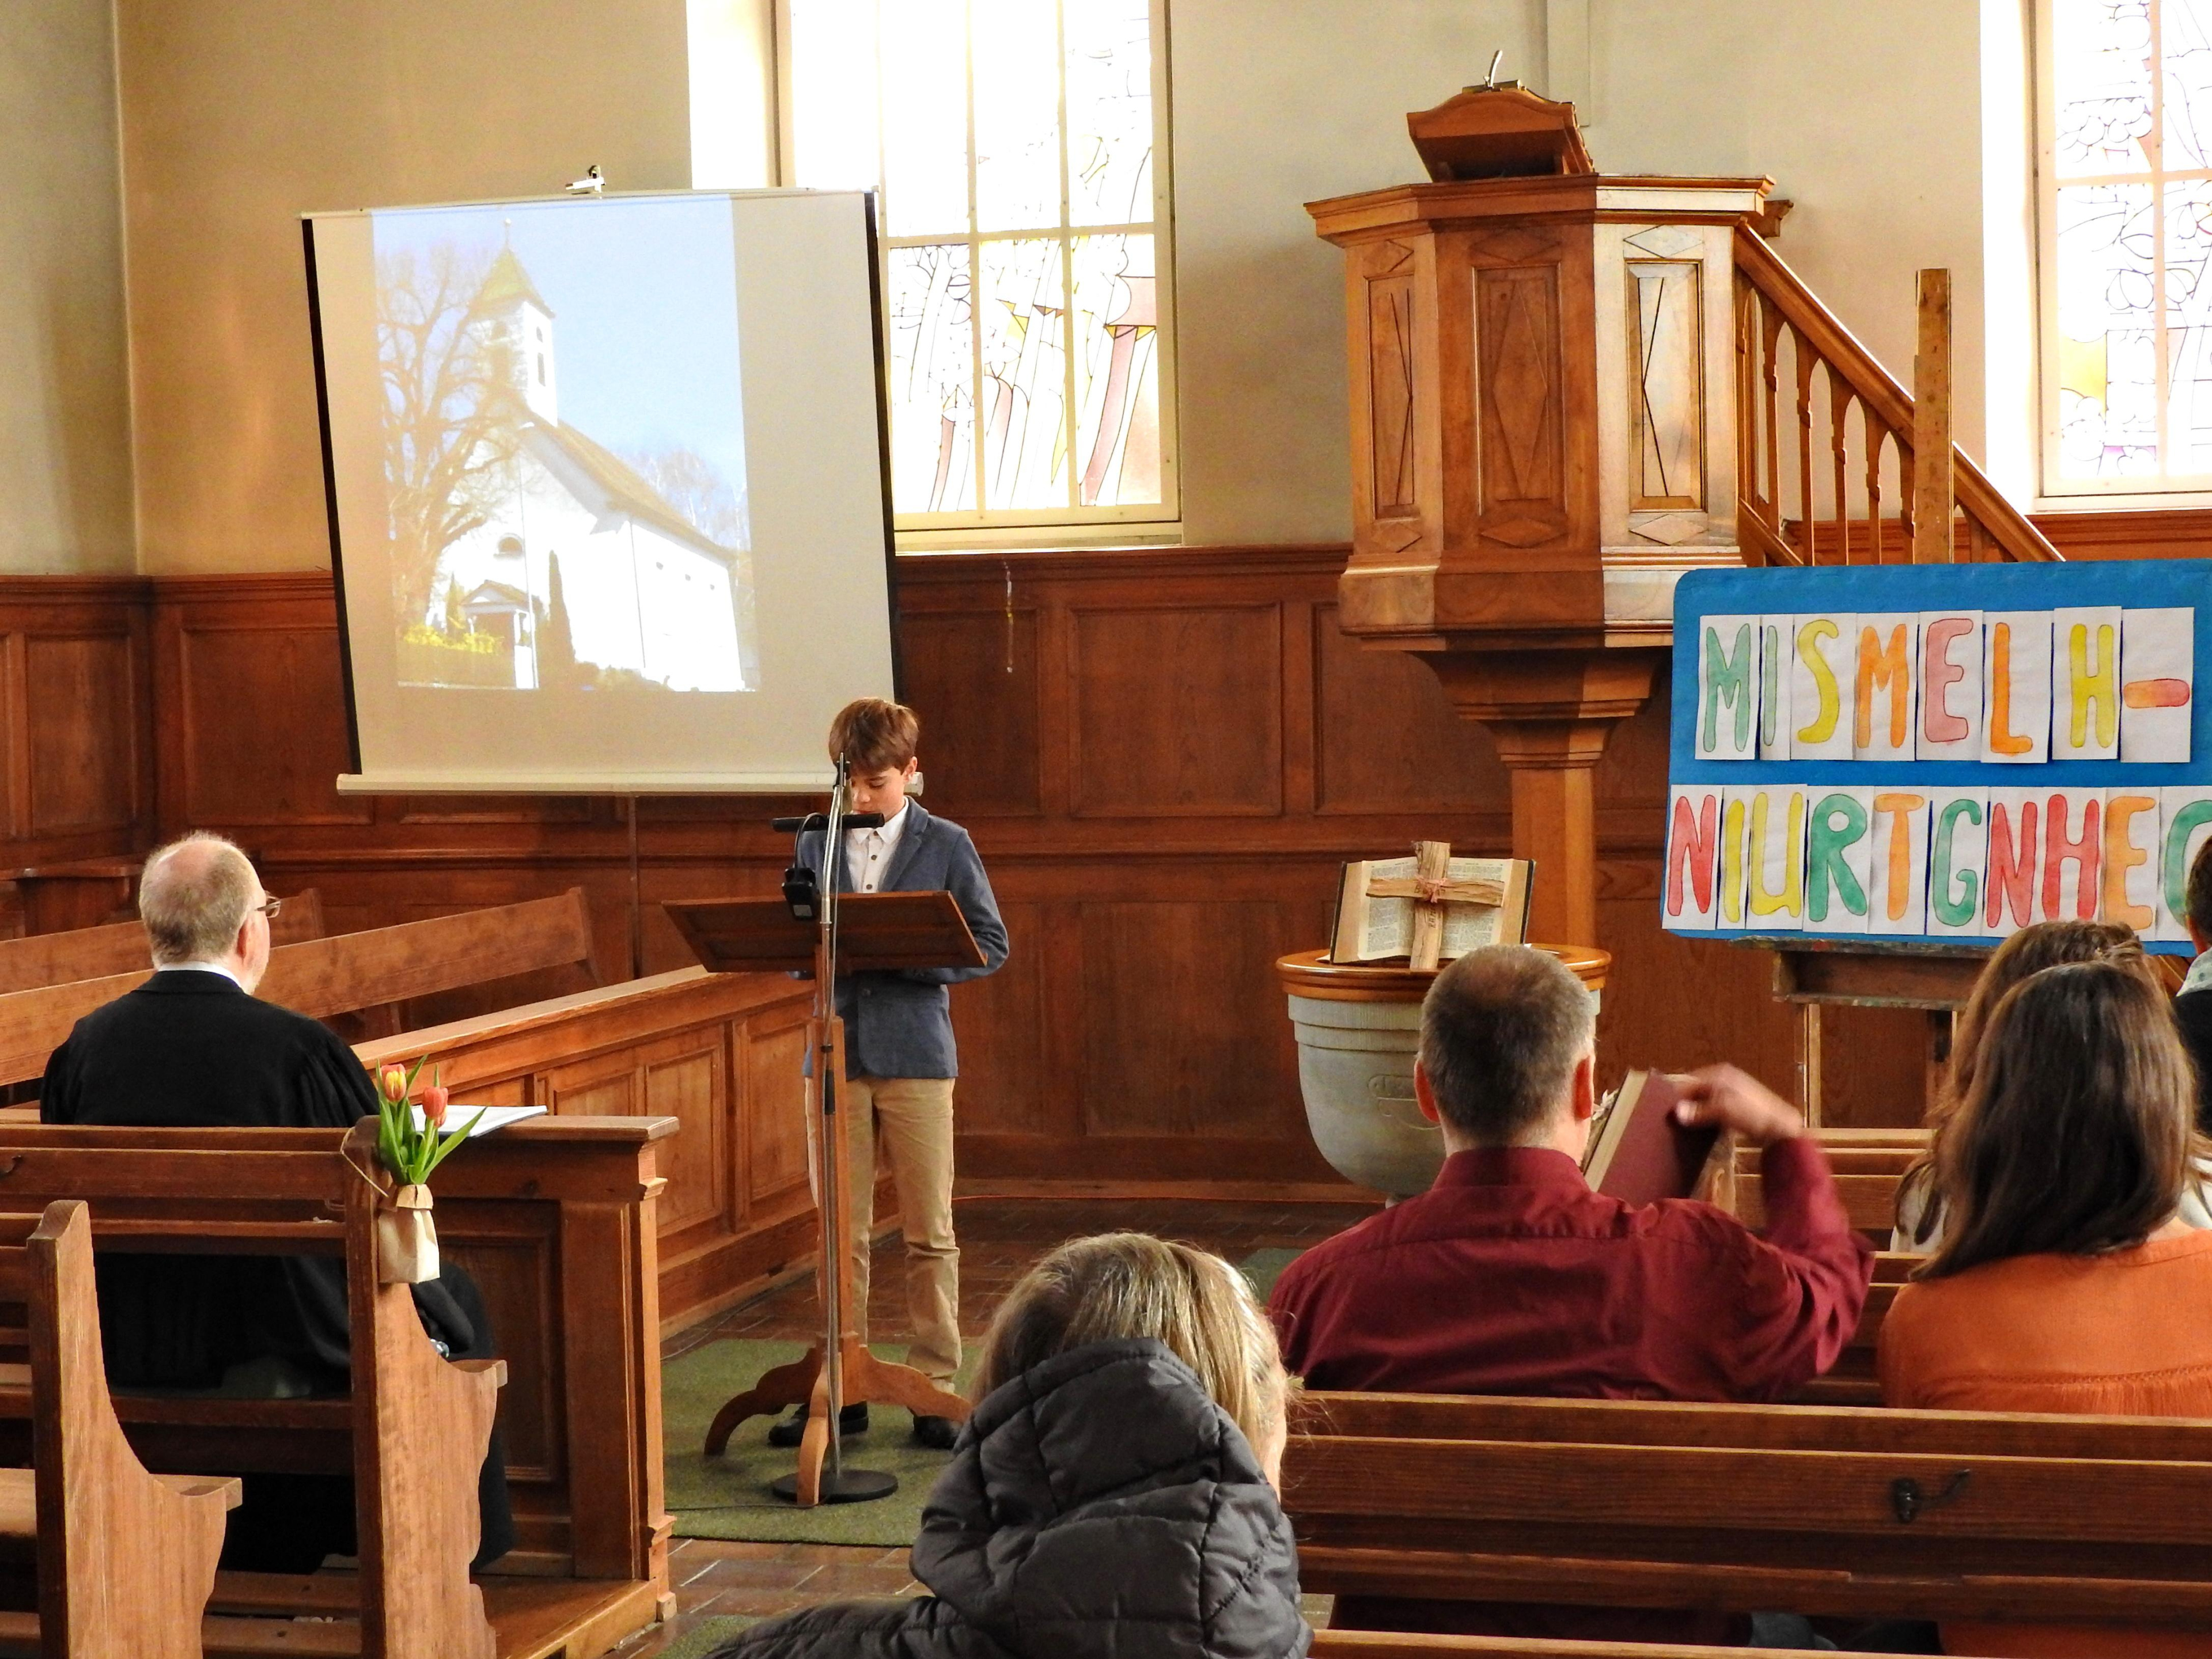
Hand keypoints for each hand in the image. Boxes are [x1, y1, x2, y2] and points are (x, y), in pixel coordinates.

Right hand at [1670, 1064, 1803, 1148]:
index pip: (1688, 1081)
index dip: (1677, 1097)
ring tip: (1685, 1127)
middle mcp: (1724, 1079)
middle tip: (1674, 1122)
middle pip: (1696, 1090)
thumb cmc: (1754, 1114)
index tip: (1665, 1113)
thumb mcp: (1724, 1110)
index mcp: (1720, 1074)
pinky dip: (1707, 1118)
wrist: (1782, 1128)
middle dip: (1686, 1105)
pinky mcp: (1736, 1106)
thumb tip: (1676, 1112)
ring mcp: (1731, 1092)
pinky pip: (1714, 1109)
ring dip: (1696, 1113)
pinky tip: (1703, 1129)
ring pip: (1704, 1101)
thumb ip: (1699, 1111)